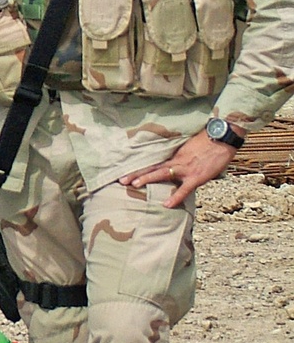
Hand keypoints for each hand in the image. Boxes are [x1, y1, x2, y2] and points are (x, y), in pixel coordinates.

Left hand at [120, 127, 244, 208]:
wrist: (222, 138)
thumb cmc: (208, 141)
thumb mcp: (190, 148)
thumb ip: (181, 157)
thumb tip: (174, 164)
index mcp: (175, 155)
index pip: (153, 161)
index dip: (139, 166)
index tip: (126, 171)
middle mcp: (177, 161)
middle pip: (153, 167)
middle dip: (137, 174)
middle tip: (121, 180)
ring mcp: (185, 169)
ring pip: (163, 174)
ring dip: (148, 179)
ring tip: (134, 185)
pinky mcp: (196, 177)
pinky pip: (184, 189)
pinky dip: (175, 197)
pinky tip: (166, 205)